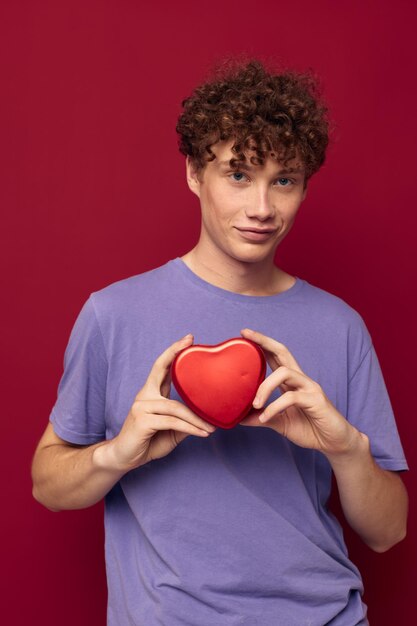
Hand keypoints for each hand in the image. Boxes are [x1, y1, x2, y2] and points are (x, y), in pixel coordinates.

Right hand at [109, 334, 216, 470]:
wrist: (124, 458)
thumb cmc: (148, 442)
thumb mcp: (172, 430)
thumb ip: (185, 421)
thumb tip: (207, 417)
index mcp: (151, 394)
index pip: (162, 368)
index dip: (173, 352)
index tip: (188, 339)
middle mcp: (145, 396)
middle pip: (160, 369)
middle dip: (175, 353)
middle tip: (190, 341)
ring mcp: (142, 407)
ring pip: (176, 407)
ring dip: (196, 419)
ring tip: (212, 427)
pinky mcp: (142, 420)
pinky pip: (173, 422)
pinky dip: (190, 428)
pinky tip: (202, 433)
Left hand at [239, 328, 358, 455]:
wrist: (334, 444)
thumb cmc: (310, 429)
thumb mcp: (280, 423)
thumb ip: (262, 418)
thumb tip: (240, 418)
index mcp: (291, 382)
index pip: (275, 356)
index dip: (261, 344)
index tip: (244, 334)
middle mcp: (300, 380)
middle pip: (283, 352)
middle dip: (263, 341)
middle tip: (245, 335)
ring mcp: (309, 388)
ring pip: (284, 372)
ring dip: (264, 386)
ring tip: (254, 404)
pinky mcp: (316, 400)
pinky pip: (291, 397)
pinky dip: (274, 407)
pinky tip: (265, 418)